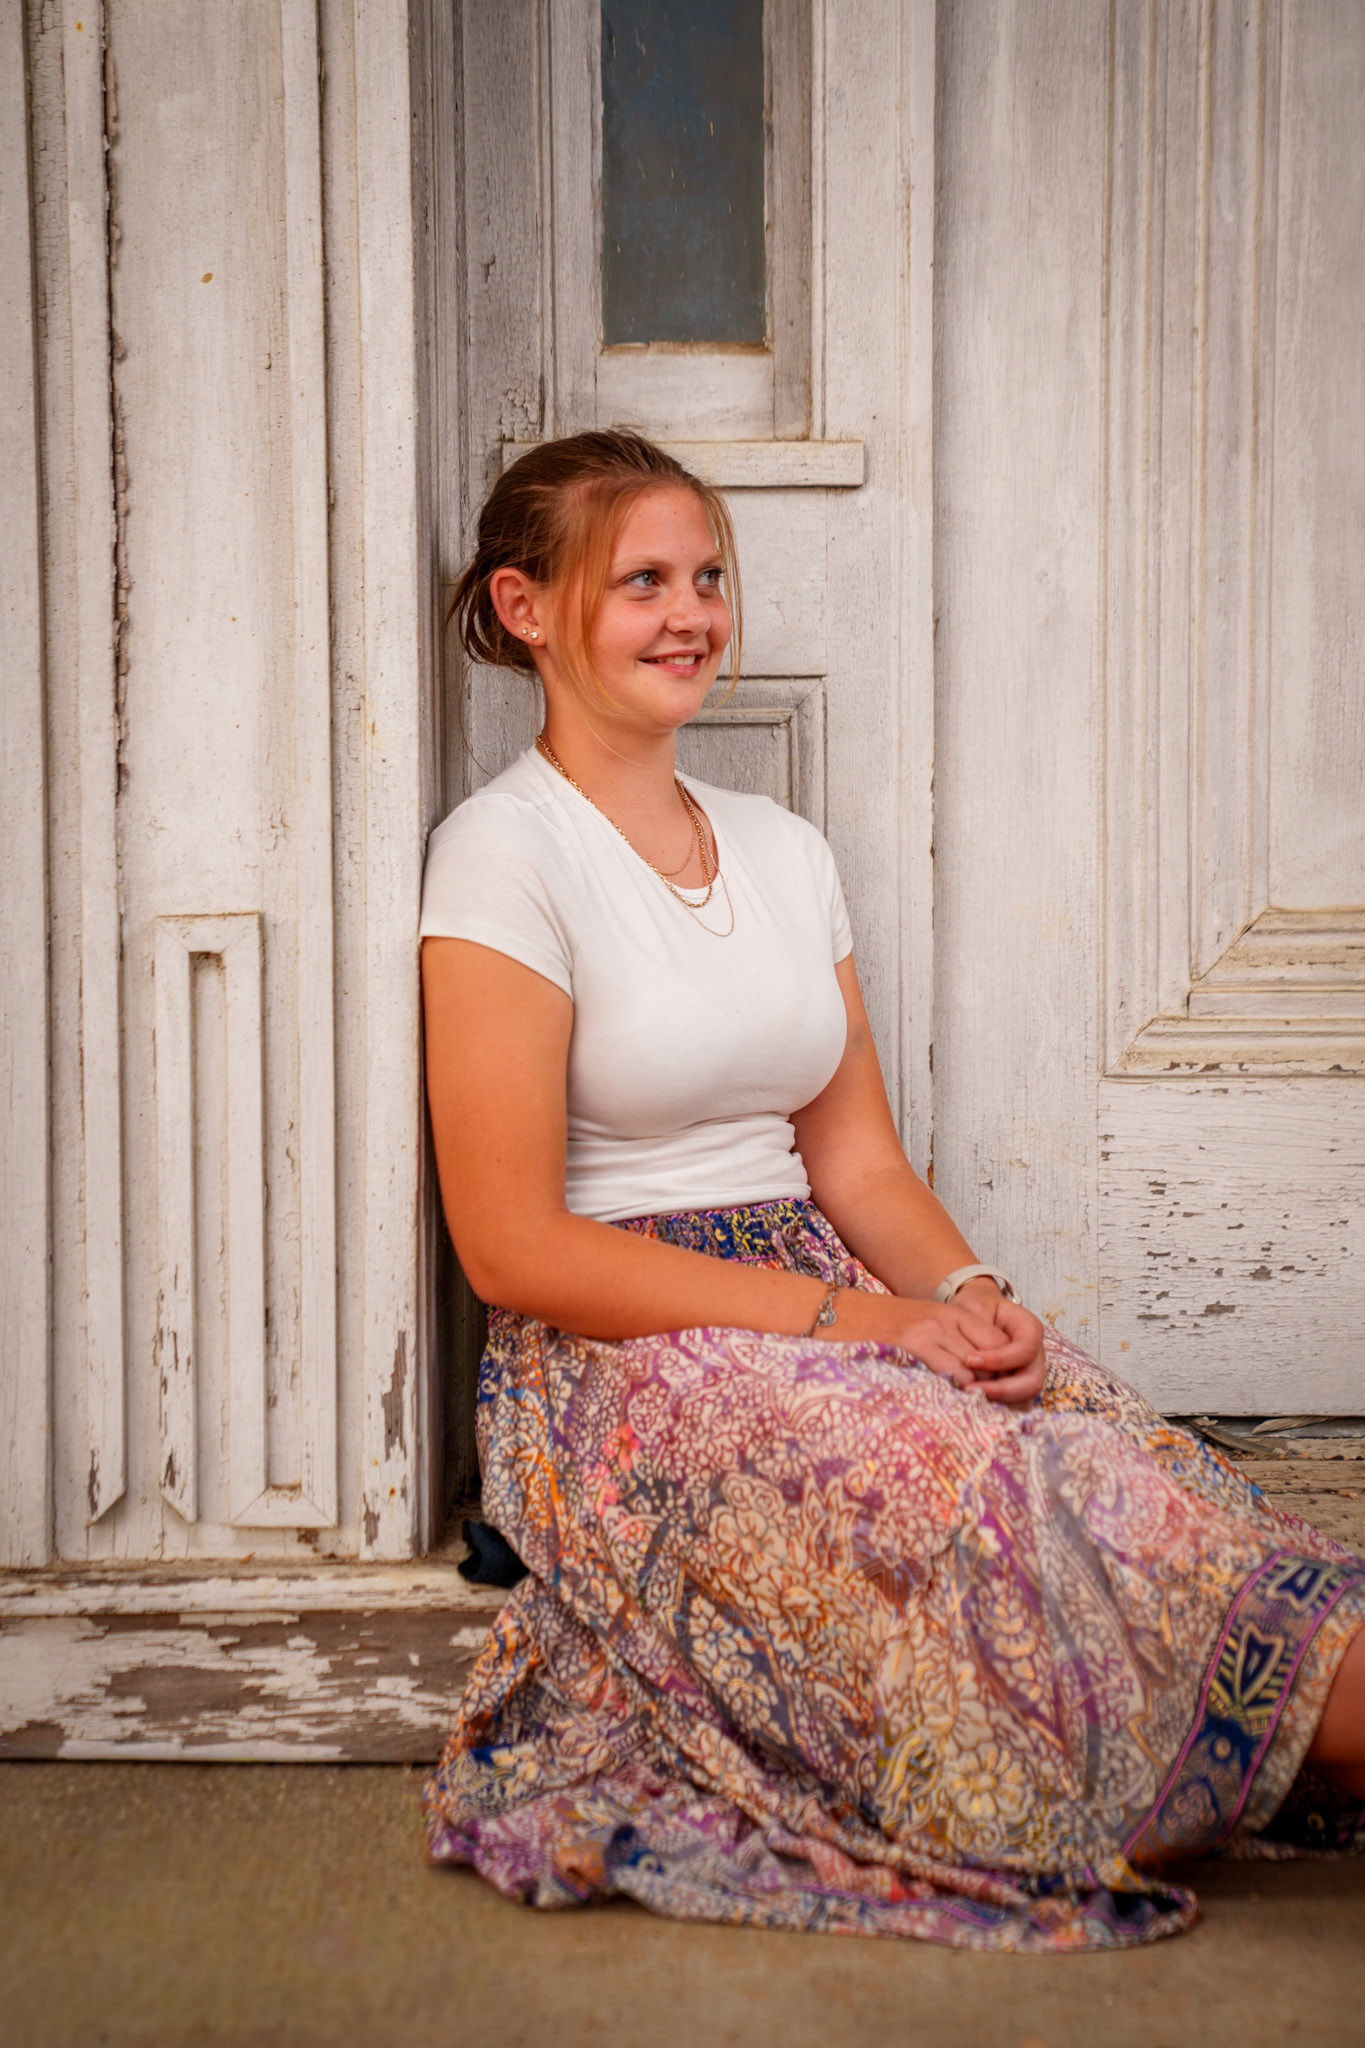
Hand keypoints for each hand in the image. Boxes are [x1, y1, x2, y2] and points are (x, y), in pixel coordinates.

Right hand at [831, 1287, 1025, 1396]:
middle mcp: (945, 1320)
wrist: (833, 1313)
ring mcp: (929, 1332)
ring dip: (974, 1397)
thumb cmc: (875, 1328)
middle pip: (993, 1361)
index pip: (999, 1346)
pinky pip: (950, 1376)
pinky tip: (943, 1408)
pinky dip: (953, 1396)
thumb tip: (976, 1383)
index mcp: (952, 1313)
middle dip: (993, 1389)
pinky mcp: (911, 1345)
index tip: (993, 1395)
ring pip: (974, 1373)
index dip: (1001, 1373)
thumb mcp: (921, 1327)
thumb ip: (950, 1346)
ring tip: (965, 1416)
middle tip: (984, 1413)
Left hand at [947, 1280, 1047, 1407]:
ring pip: (1026, 1397)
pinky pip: (1015, 1403)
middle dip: (1003, 1390)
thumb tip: (972, 1360)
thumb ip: (979, 1329)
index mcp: (1030, 1329)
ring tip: (971, 1398)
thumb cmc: (977, 1308)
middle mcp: (1036, 1354)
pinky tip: (975, 1403)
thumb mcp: (976, 1308)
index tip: (969, 1360)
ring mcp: (1030, 1372)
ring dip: (999, 1401)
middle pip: (1033, 1381)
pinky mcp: (1018, 1386)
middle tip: (971, 1390)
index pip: (1025, 1349)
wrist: (977, 1312)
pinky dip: (997, 1406)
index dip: (999, 1359)